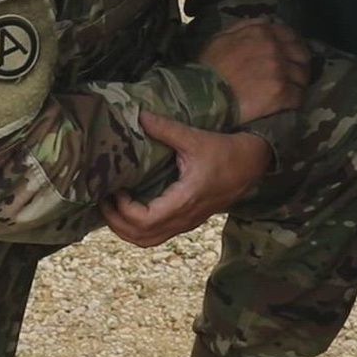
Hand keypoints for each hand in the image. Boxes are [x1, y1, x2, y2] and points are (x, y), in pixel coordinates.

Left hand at [103, 113, 270, 246]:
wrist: (253, 164)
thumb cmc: (226, 152)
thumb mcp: (195, 138)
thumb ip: (166, 129)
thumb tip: (138, 116)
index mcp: (185, 200)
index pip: (146, 220)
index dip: (123, 210)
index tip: (116, 189)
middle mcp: (184, 218)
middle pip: (142, 238)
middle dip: (117, 224)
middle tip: (103, 201)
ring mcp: (187, 223)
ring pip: (149, 241)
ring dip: (126, 230)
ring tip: (112, 208)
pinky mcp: (188, 220)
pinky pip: (158, 234)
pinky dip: (139, 228)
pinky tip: (130, 209)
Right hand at [198, 19, 310, 124]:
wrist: (202, 94)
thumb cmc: (207, 66)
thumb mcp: (221, 37)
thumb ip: (245, 27)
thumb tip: (264, 21)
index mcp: (262, 31)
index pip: (290, 35)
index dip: (293, 46)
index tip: (291, 55)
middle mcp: (275, 47)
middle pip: (302, 55)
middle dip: (300, 64)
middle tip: (295, 75)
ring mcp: (280, 70)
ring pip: (303, 77)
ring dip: (298, 84)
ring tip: (291, 91)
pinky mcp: (281, 92)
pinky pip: (299, 97)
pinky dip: (295, 101)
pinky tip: (287, 104)